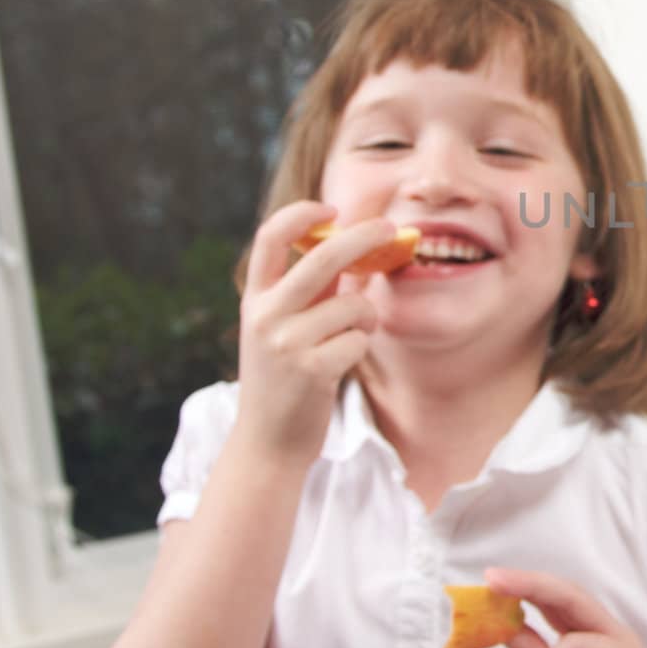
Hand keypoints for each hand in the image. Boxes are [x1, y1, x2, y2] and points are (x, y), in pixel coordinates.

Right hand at [233, 202, 393, 464]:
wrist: (268, 440)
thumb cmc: (286, 376)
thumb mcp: (285, 326)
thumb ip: (312, 289)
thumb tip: (356, 246)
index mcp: (256, 298)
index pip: (270, 237)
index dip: (301, 214)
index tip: (331, 207)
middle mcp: (265, 315)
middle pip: (322, 257)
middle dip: (363, 237)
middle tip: (390, 228)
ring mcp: (285, 342)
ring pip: (352, 304)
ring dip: (366, 317)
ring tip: (351, 336)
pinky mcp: (309, 370)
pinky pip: (358, 339)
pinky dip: (361, 346)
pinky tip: (343, 362)